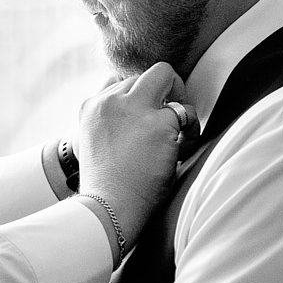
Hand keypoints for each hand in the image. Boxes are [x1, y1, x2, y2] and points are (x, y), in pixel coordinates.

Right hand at [75, 62, 192, 247]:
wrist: (108, 208)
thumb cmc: (107, 186)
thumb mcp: (94, 145)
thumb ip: (112, 122)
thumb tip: (144, 112)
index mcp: (91, 107)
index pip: (121, 81)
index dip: (141, 99)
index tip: (148, 120)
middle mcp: (109, 101)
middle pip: (144, 74)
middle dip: (164, 91)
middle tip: (172, 120)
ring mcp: (132, 108)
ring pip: (164, 75)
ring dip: (179, 101)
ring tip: (180, 133)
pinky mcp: (157, 122)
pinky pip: (186, 111)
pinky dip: (191, 129)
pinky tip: (183, 149)